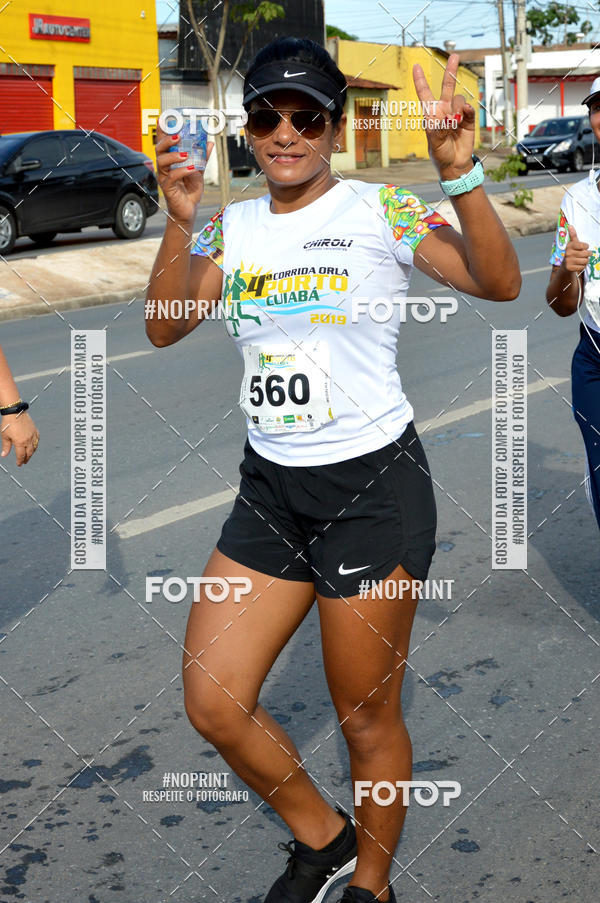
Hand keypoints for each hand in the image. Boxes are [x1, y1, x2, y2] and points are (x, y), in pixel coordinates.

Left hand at [1, 411, 38, 465]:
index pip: (21, 455)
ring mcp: (32, 435)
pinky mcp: (35, 430)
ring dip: (31, 453)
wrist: (15, 412)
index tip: (19, 464)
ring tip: (29, 455)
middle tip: (24, 462)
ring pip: (34, 447)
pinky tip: (34, 445)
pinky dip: (36, 444)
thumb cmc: (8, 423)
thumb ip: (6, 446)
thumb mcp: (5, 436)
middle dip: (26, 459)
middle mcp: (28, 440)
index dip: (20, 461)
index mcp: (20, 442)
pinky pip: (37, 440)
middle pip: (29, 453)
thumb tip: (4, 455)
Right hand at [155, 122, 213, 227]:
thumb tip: (209, 142)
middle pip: (159, 149)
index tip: (163, 118)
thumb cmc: (190, 190)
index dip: (162, 130)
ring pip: (162, 161)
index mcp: (169, 160)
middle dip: (167, 140)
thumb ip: (202, 157)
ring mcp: (164, 177)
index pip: (163, 143)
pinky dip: (182, 171)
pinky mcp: (167, 188)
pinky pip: (172, 177)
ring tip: (186, 154)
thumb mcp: (198, 170)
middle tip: (178, 135)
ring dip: (174, 155)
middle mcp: (164, 167)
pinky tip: (192, 169)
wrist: (189, 209)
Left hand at [413, 53, 475, 180]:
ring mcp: (457, 113)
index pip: (425, 94)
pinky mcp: (468, 118)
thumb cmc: (440, 154)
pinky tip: (463, 116)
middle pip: (446, 86)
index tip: (416, 66)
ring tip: (453, 124)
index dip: (420, 81)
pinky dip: (466, 110)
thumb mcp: (434, 143)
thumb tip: (449, 116)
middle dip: (450, 71)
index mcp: (431, 114)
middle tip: (455, 55)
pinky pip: (468, 108)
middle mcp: (444, 110)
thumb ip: (438, 128)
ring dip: (456, 109)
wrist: (455, 164)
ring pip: (458, 99)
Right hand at [563, 224, 590, 273]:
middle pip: (586, 254)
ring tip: (582, 259)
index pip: (584, 245)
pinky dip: (582, 266)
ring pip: (585, 261)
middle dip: (587, 254)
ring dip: (585, 261)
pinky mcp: (569, 268)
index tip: (584, 247)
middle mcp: (568, 253)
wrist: (565, 265)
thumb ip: (573, 235)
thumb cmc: (571, 252)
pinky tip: (579, 264)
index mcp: (569, 246)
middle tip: (585, 254)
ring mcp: (568, 261)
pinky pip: (582, 267)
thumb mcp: (572, 243)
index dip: (586, 247)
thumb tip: (570, 226)